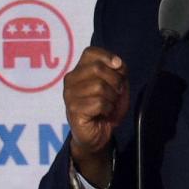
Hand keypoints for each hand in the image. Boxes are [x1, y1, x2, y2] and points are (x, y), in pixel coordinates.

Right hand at [62, 47, 129, 186]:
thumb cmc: (106, 108)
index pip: (90, 52)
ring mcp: (69, 95)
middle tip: (117, 93)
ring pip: (99, 87)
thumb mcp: (117, 86)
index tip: (119, 67)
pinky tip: (104, 113)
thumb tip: (118, 63)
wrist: (97, 135)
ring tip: (109, 105)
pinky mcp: (73, 110)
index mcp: (79, 70)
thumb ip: (118, 72)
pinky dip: (108, 108)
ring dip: (112, 98)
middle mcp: (71, 80)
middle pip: (97, 68)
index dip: (108, 56)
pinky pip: (99, 103)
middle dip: (115, 80)